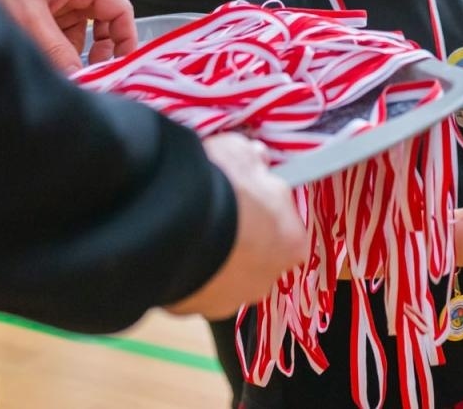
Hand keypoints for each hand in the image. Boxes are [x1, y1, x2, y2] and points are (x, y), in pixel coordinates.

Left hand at [0, 0, 136, 71]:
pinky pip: (58, 31)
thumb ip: (56, 51)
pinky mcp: (41, 5)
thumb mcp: (29, 19)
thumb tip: (79, 80)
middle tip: (85, 74)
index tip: (120, 67)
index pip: (120, 11)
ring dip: (68, 51)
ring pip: (77, 32)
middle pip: (101, 25)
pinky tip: (39, 56)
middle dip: (94, 51)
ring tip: (53, 67)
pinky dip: (53, 46)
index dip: (125, 39)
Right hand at [165, 133, 306, 318]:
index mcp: (291, 243)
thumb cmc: (223, 187)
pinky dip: (184, 271)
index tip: (244, 200)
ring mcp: (228, 300)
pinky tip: (170, 248)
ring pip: (222, 277)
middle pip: (255, 258)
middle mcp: (266, 280)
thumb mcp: (242, 154)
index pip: (286, 230)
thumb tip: (256, 158)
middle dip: (238, 240)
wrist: (178, 222)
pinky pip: (191, 287)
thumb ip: (253, 160)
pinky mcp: (191, 309)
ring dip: (211, 259)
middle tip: (215, 214)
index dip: (264, 213)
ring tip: (187, 230)